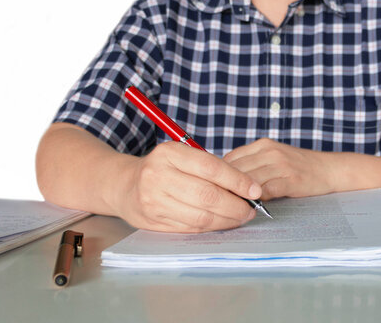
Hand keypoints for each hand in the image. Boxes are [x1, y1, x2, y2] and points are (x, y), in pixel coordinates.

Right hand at [116, 141, 261, 232]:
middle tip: (250, 209)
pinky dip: (211, 227)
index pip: (211, 168)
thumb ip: (210, 167)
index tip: (255, 190)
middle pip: (208, 195)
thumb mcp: (181, 156)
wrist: (124, 185)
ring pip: (200, 216)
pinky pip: (190, 228)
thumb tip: (248, 186)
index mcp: (169, 153)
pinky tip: (222, 223)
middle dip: (235, 205)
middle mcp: (158, 175)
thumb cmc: (163, 169)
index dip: (238, 181)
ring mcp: (153, 200)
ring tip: (240, 217)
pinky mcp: (153, 221)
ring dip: (227, 220)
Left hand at [223, 138, 335, 200]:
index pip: (230, 159)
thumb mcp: (274, 157)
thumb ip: (252, 164)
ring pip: (249, 181)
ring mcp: (281, 164)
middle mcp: (270, 151)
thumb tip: (224, 180)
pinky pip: (266, 191)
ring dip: (239, 195)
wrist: (329, 169)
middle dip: (226, 187)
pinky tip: (252, 207)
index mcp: (263, 145)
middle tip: (217, 202)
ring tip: (232, 207)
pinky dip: (256, 200)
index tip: (213, 188)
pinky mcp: (291, 179)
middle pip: (237, 170)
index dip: (219, 176)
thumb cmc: (298, 167)